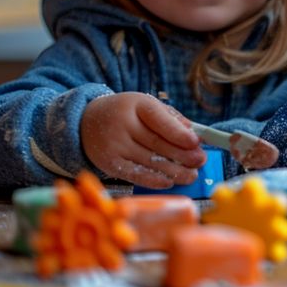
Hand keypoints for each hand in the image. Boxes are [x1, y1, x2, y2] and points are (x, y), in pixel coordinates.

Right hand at [80, 93, 205, 187]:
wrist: (86, 121)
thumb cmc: (126, 113)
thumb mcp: (146, 106)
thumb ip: (171, 118)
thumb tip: (194, 134)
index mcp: (136, 105)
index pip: (159, 119)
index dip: (179, 133)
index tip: (196, 143)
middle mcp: (122, 124)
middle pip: (157, 143)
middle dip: (182, 155)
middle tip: (200, 161)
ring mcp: (113, 145)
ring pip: (149, 160)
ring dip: (173, 171)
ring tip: (191, 175)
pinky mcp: (108, 162)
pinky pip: (134, 174)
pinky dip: (153, 179)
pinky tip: (169, 181)